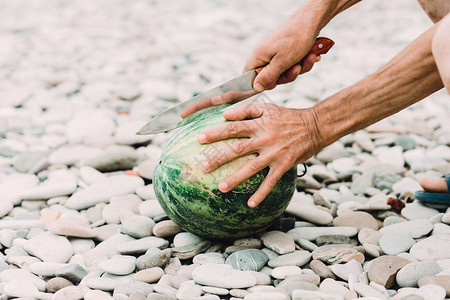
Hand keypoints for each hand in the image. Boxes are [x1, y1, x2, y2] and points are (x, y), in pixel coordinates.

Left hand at [197, 103, 322, 206]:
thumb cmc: (288, 116)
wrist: (315, 126)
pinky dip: (261, 194)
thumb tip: (225, 115)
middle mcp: (264, 139)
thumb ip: (246, 110)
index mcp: (259, 124)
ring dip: (235, 178)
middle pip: (237, 149)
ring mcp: (274, 153)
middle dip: (219, 158)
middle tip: (203, 167)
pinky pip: (270, 182)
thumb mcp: (268, 108)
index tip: (199, 139)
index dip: (215, 133)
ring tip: (221, 188)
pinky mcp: (284, 165)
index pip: (233, 128)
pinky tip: (250, 204)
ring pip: (251, 168)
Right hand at [244, 17, 320, 91]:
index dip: (261, 83)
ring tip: (309, 57)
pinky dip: (304, 61)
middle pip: (271, 77)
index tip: (275, 83)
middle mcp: (266, 54)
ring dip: (300, 67)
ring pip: (285, 71)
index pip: (249, 76)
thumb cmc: (296, 37)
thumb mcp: (282, 62)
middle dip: (288, 75)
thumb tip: (255, 88)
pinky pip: (293, 64)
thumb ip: (268, 76)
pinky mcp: (287, 51)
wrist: (313, 19)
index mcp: (259, 55)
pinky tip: (311, 55)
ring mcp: (277, 52)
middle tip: (297, 67)